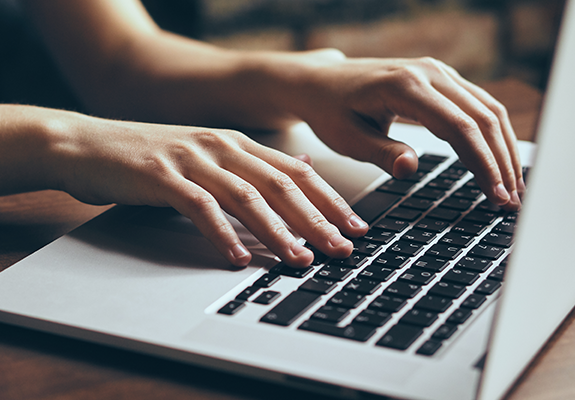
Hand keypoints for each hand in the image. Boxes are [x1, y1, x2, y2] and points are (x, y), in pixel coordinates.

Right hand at [51, 112, 367, 266]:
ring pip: (247, 198)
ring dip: (278, 232)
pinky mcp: (163, 177)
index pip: (296, 173)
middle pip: (281, 186)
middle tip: (342, 248)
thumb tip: (304, 171)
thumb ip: (256, 164)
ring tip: (301, 259)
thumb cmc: (153, 156)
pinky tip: (239, 258)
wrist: (89, 144)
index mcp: (237, 143)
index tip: (354, 226)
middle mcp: (221, 147)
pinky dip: (223, 235)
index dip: (329, 200)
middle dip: (317, 219)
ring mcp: (192, 160)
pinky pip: (201, 208)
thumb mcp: (211, 153)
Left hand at [290, 51, 523, 209]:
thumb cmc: (331, 110)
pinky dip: (493, 134)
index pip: (458, 127)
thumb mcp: (347, 138)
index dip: (482, 163)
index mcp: (405, 85)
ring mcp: (438, 72)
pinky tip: (499, 159)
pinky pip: (478, 105)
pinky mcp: (442, 80)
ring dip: (504, 149)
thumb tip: (411, 168)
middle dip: (501, 162)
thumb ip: (381, 153)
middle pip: (483, 118)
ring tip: (512, 187)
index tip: (495, 195)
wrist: (323, 83)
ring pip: (488, 109)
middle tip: (511, 200)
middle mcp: (429, 72)